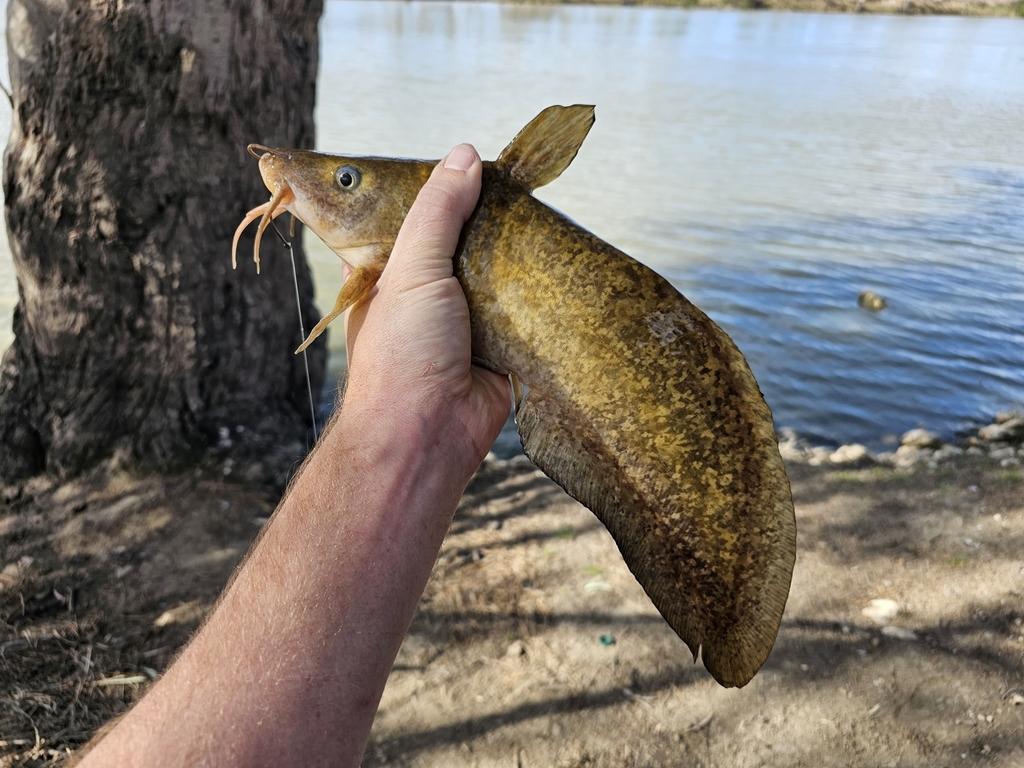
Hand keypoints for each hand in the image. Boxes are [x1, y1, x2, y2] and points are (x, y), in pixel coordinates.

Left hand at [343, 144, 510, 474]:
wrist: (429, 433)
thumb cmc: (401, 353)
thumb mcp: (412, 268)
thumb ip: (438, 211)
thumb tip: (465, 155)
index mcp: (389, 272)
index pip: (412, 218)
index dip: (437, 191)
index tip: (470, 161)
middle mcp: (427, 293)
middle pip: (462, 241)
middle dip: (488, 219)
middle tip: (519, 184)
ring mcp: (465, 320)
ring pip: (497, 272)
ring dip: (516, 254)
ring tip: (543, 216)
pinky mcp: (501, 344)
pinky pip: (524, 307)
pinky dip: (538, 291)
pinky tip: (556, 261)